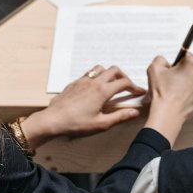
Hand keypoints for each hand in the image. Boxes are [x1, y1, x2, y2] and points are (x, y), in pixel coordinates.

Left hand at [18, 65, 145, 149]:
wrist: (53, 120)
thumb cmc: (75, 124)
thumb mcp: (101, 124)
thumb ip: (119, 117)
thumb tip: (134, 112)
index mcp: (102, 91)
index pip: (124, 83)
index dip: (135, 87)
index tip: (139, 92)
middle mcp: (93, 82)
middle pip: (114, 70)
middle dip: (124, 77)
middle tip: (128, 87)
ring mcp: (83, 81)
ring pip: (101, 68)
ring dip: (109, 73)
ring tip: (112, 84)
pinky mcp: (74, 83)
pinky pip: (89, 73)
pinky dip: (97, 76)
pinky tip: (95, 87)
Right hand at [143, 54, 192, 144]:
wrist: (168, 113)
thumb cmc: (163, 92)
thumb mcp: (154, 68)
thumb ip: (160, 59)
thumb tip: (165, 61)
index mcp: (192, 63)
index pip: (187, 55)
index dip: (178, 62)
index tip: (174, 68)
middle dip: (185, 72)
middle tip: (174, 80)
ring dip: (190, 83)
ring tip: (177, 90)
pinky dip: (192, 93)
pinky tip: (182, 97)